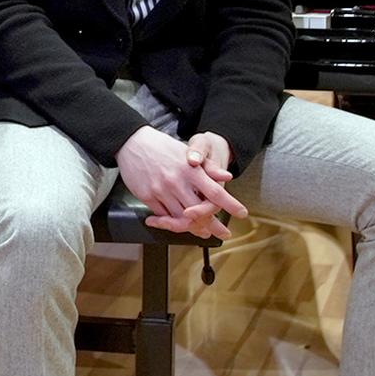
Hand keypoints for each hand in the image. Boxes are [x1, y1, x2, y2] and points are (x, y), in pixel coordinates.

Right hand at [116, 126, 245, 239]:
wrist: (132, 143)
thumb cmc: (162, 147)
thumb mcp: (187, 152)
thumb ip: (208, 167)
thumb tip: (227, 176)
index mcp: (190, 170)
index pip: (215, 191)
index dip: (230, 204)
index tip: (242, 213)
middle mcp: (177, 181)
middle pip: (200, 211)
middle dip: (214, 226)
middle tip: (223, 233)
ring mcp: (161, 190)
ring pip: (181, 218)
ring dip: (194, 228)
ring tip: (203, 232)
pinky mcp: (147, 197)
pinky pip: (164, 216)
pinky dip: (173, 223)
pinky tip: (180, 224)